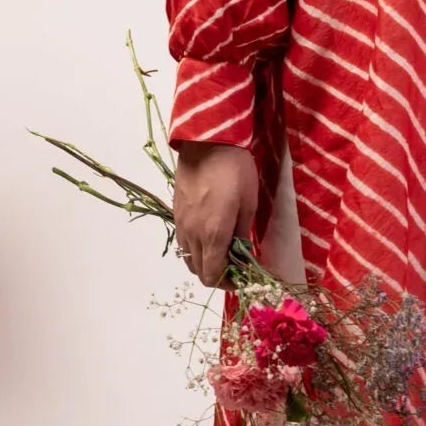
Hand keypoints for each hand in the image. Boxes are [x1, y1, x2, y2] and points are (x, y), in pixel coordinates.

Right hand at [172, 141, 257, 288]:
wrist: (207, 142)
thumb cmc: (235, 170)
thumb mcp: (249, 204)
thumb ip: (243, 235)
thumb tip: (245, 257)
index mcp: (213, 235)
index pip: (214, 276)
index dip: (229, 283)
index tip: (244, 277)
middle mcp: (192, 234)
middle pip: (199, 272)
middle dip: (219, 276)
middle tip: (237, 267)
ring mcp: (181, 224)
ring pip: (189, 258)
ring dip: (206, 263)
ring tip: (224, 252)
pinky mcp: (176, 213)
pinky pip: (183, 242)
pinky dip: (196, 248)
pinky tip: (211, 236)